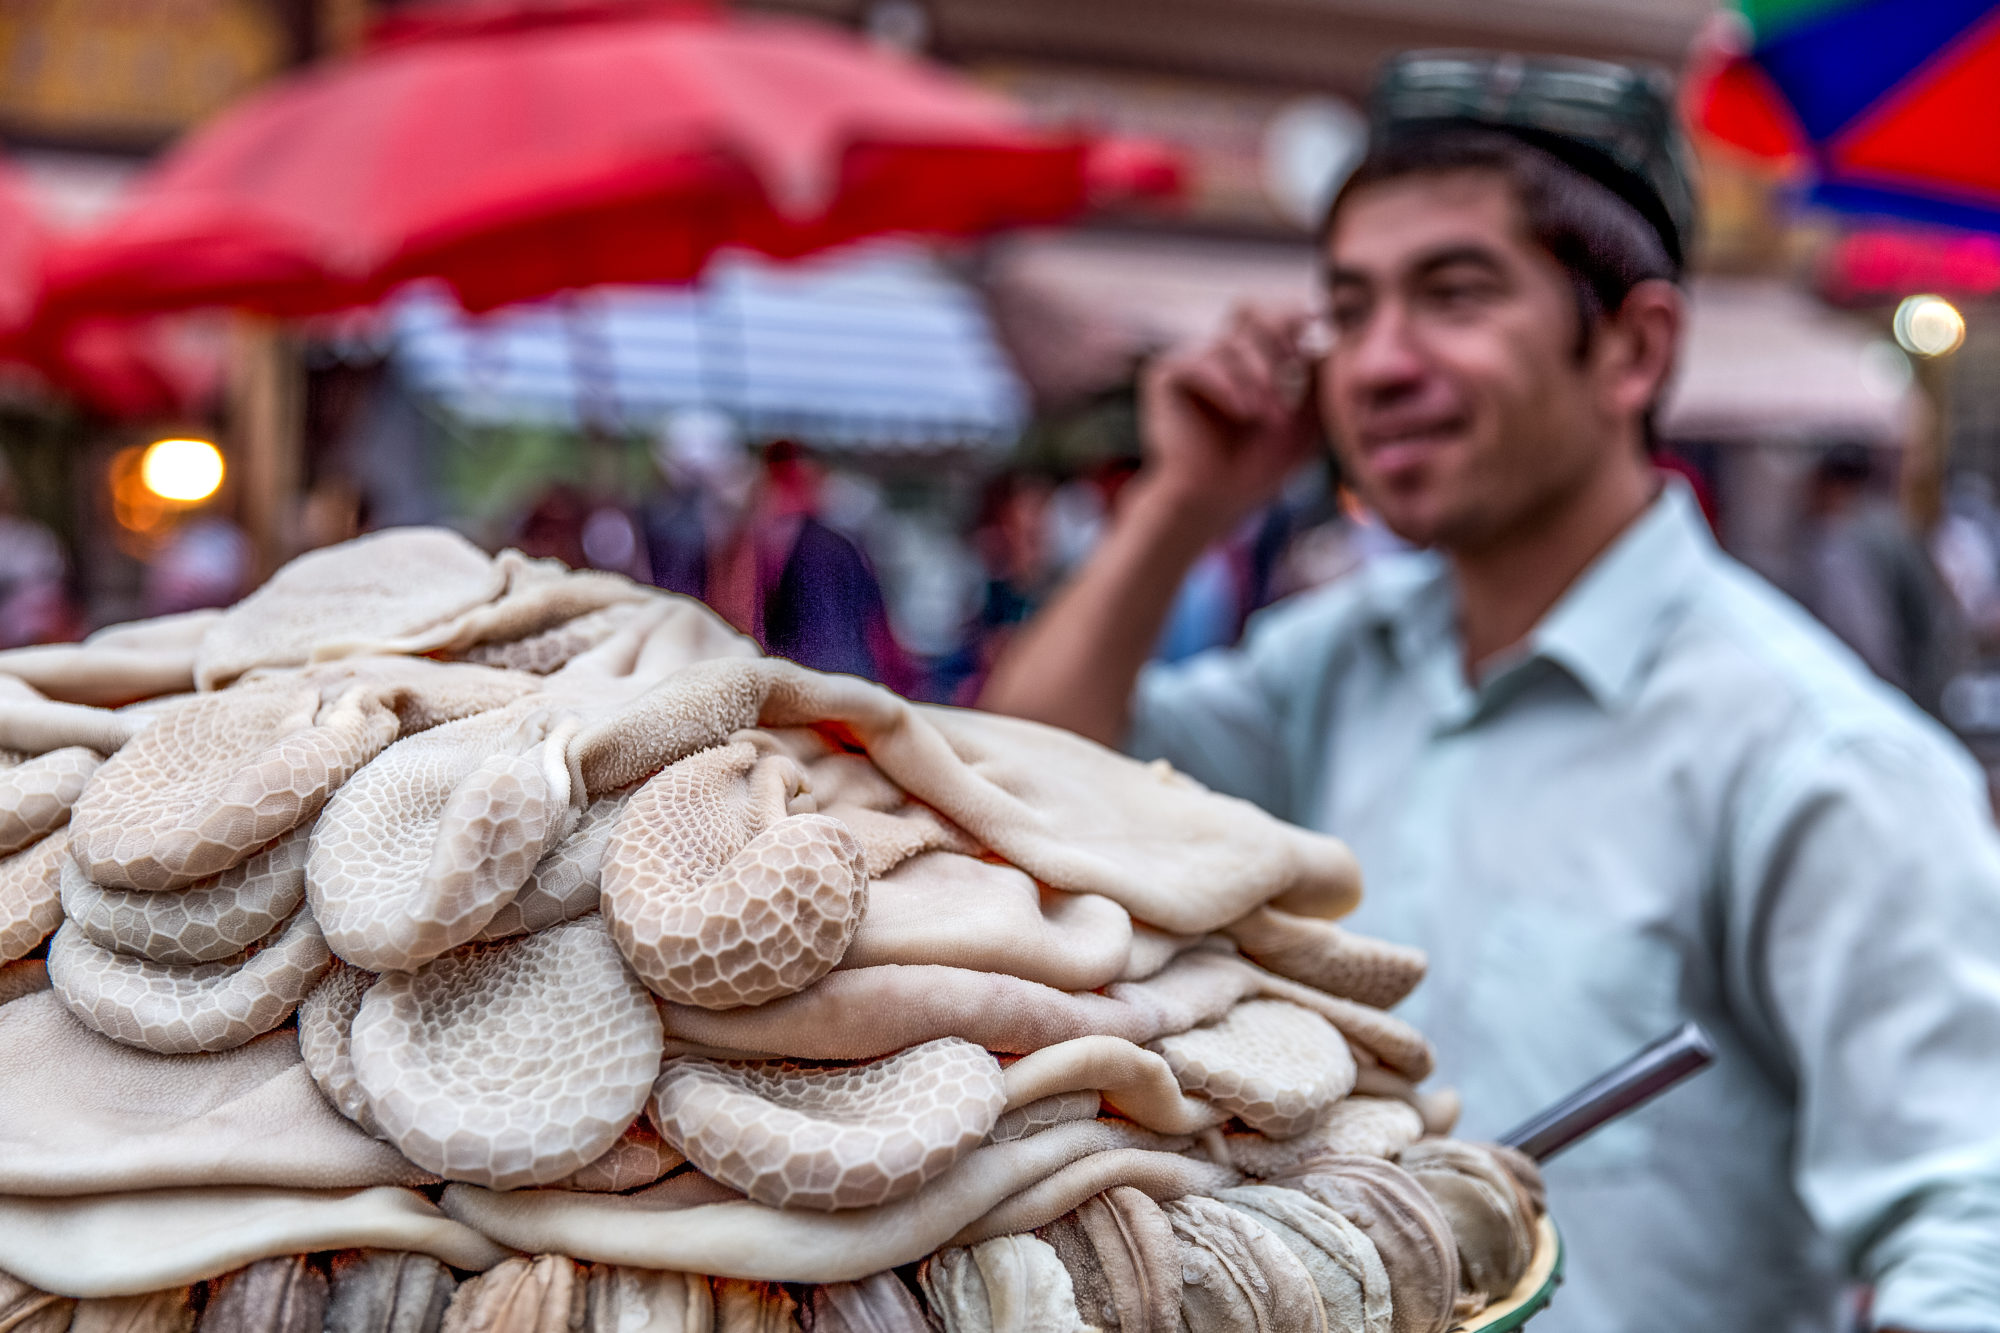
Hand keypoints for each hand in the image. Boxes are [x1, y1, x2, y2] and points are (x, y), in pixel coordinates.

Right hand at [1134, 303, 1324, 542]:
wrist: (1216, 500)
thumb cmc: (1260, 465)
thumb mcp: (1306, 418)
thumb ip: (1317, 377)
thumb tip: (1328, 333)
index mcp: (1251, 356)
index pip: (1272, 313)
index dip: (1293, 312)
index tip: (1317, 321)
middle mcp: (1218, 351)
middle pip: (1248, 307)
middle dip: (1277, 334)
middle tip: (1295, 365)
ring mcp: (1190, 359)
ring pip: (1231, 342)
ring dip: (1259, 379)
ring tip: (1270, 416)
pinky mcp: (1165, 374)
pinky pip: (1200, 361)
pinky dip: (1228, 387)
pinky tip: (1244, 414)